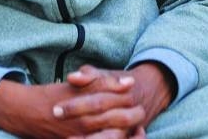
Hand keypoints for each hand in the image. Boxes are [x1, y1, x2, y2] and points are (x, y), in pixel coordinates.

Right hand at [0, 74, 142, 138]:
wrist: (29, 113)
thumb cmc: (56, 95)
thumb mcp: (78, 83)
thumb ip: (104, 81)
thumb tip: (129, 83)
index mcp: (89, 104)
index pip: (119, 103)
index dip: (131, 100)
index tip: (137, 96)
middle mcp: (88, 123)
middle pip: (120, 121)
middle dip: (134, 117)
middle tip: (141, 112)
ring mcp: (84, 136)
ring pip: (113, 136)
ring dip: (127, 132)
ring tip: (136, 128)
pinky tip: (119, 136)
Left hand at [60, 63, 174, 135]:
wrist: (152, 90)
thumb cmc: (121, 82)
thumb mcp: (108, 75)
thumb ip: (90, 75)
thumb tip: (72, 78)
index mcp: (124, 95)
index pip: (98, 102)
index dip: (76, 106)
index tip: (55, 109)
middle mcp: (130, 113)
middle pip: (104, 121)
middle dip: (80, 124)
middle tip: (58, 122)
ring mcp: (131, 128)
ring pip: (112, 138)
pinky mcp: (129, 136)